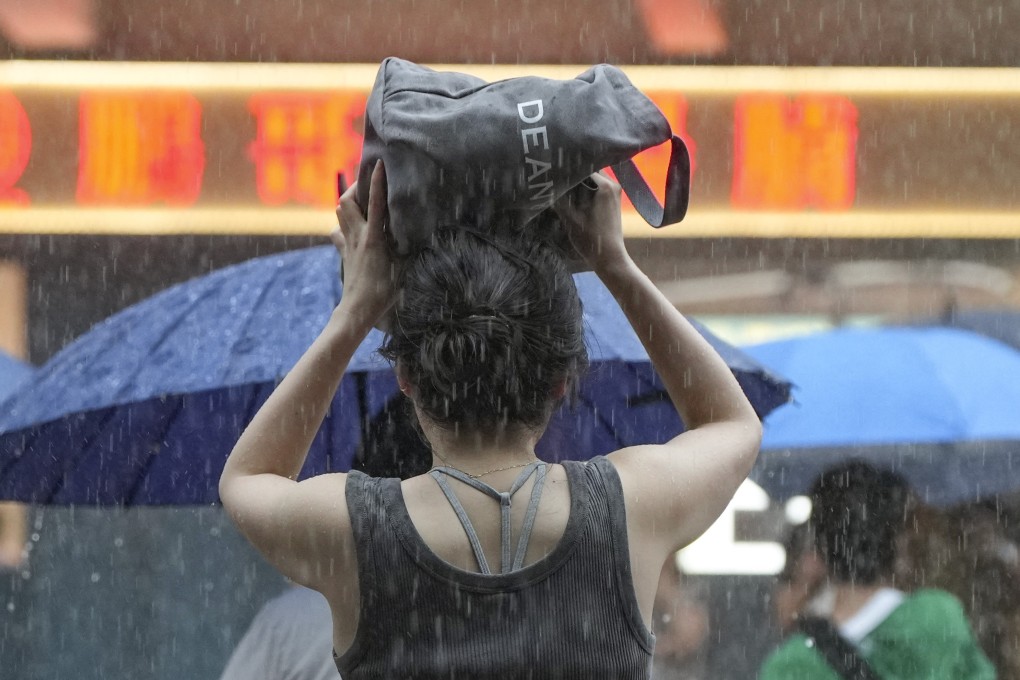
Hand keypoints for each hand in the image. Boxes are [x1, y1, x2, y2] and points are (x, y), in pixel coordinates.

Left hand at [332, 160, 398, 325]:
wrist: (357, 311)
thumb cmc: (384, 293)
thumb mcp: (402, 269)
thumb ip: (407, 248)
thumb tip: (419, 235)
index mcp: (374, 239)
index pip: (374, 204)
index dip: (376, 183)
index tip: (379, 164)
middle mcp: (358, 237)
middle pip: (346, 202)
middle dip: (356, 187)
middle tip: (368, 183)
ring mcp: (348, 244)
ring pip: (340, 213)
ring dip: (349, 202)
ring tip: (361, 199)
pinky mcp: (344, 253)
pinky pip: (338, 231)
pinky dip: (343, 224)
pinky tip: (352, 227)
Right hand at [554, 171, 629, 273]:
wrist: (609, 258)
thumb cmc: (591, 239)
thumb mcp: (570, 218)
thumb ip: (559, 199)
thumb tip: (546, 185)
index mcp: (605, 185)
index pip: (583, 165)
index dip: (567, 167)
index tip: (552, 168)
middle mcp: (613, 185)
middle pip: (588, 170)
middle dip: (572, 173)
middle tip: (553, 174)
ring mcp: (614, 193)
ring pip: (591, 180)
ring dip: (577, 182)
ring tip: (559, 183)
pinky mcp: (611, 202)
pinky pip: (595, 188)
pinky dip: (584, 190)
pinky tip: (570, 194)